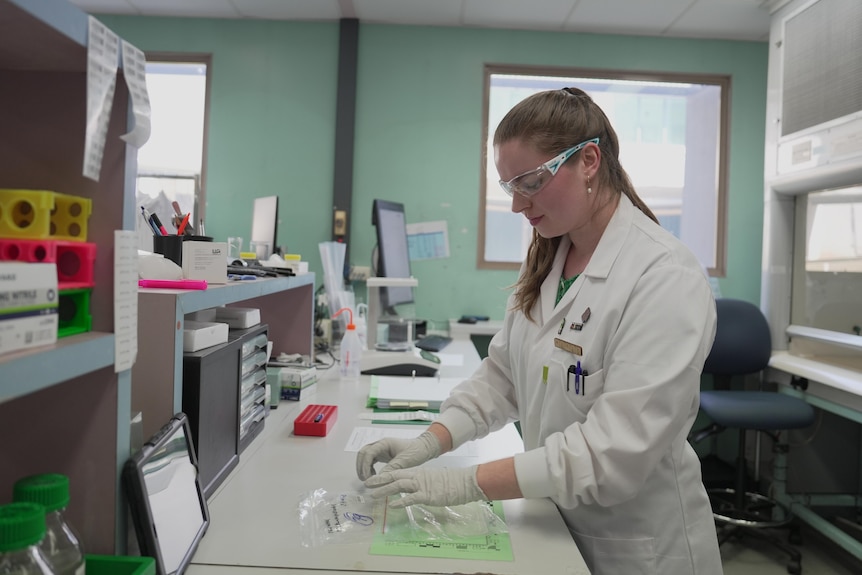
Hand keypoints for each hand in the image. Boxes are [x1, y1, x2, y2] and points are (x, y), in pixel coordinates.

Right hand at [356, 430, 440, 480]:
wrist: (424, 448)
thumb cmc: (416, 451)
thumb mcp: (404, 461)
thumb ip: (390, 469)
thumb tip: (378, 479)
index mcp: (385, 443)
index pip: (369, 452)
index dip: (365, 465)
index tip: (367, 478)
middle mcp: (381, 445)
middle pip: (363, 453)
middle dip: (360, 466)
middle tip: (364, 479)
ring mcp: (381, 450)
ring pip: (366, 457)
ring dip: (364, 467)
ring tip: (368, 479)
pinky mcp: (383, 455)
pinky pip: (371, 461)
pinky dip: (369, 468)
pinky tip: (374, 476)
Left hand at [364, 465, 485, 507]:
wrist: (463, 481)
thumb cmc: (450, 482)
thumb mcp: (432, 479)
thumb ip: (422, 482)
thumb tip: (414, 489)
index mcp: (417, 473)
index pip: (397, 472)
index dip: (384, 475)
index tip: (373, 479)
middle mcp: (417, 477)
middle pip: (394, 476)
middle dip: (379, 480)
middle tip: (366, 484)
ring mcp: (421, 486)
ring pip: (398, 485)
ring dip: (384, 490)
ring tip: (373, 495)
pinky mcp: (427, 495)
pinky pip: (410, 498)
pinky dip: (399, 501)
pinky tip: (390, 505)